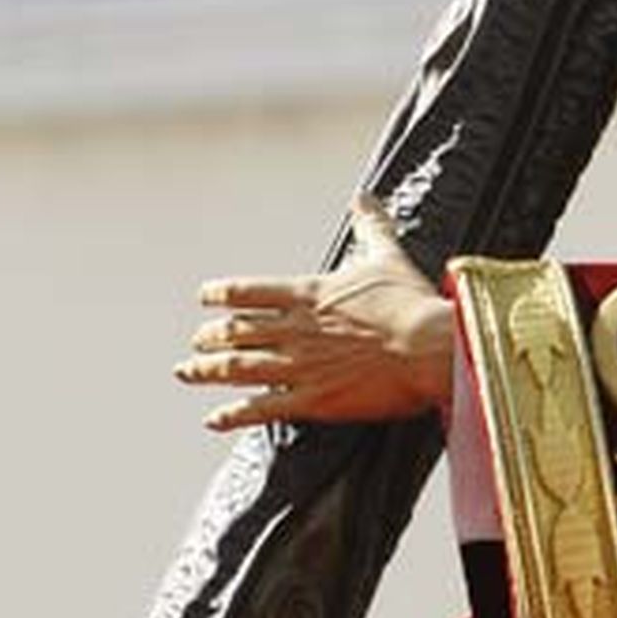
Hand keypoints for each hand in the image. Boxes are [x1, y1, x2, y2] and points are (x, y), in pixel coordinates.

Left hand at [176, 194, 452, 430]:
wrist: (430, 347)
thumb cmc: (411, 302)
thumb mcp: (387, 256)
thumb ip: (371, 226)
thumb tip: (364, 197)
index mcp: (308, 293)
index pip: (249, 291)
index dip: (221, 294)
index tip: (205, 297)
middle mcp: (294, 328)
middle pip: (236, 332)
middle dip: (210, 337)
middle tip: (195, 342)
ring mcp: (299, 365)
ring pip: (238, 368)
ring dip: (207, 371)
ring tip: (186, 372)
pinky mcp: (313, 400)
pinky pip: (262, 409)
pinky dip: (234, 415)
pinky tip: (216, 419)